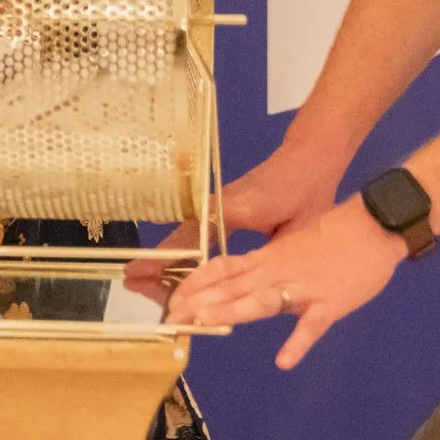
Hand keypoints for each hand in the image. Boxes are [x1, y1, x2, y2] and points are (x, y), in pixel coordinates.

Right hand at [124, 141, 340, 287]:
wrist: (309, 156)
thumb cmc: (308, 192)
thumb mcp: (296, 231)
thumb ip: (271, 255)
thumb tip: (252, 283)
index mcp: (234, 212)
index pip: (192, 239)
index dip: (166, 258)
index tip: (139, 272)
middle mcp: (218, 206)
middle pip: (178, 235)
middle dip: (154, 260)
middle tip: (130, 280)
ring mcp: (218, 204)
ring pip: (184, 232)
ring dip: (165, 254)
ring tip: (143, 277)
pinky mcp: (223, 205)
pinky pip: (195, 229)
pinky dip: (180, 247)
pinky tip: (174, 265)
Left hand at [166, 198, 405, 366]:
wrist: (375, 225)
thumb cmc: (337, 236)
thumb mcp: (294, 247)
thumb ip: (272, 268)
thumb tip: (253, 287)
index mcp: (269, 257)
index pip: (224, 268)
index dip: (197, 283)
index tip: (171, 296)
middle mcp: (277, 270)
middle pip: (233, 286)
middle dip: (200, 301)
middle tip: (171, 316)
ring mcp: (302, 287)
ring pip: (261, 300)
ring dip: (232, 310)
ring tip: (204, 322)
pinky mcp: (329, 304)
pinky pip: (311, 325)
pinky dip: (298, 343)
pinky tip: (283, 361)